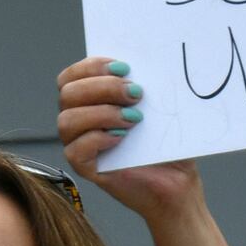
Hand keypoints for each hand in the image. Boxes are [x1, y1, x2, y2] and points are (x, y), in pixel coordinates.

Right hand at [59, 55, 207, 226]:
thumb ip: (140, 83)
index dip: (91, 66)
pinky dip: (97, 139)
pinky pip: (74, 151)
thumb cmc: (166, 142)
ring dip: (101, 114)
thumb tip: (138, 64)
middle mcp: (79, 120)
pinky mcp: (87, 168)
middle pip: (68, 94)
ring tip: (133, 119)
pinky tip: (122, 138)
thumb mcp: (155, 106)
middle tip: (136, 93)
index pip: (71, 76)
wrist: (178, 181)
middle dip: (102, 88)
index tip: (124, 68)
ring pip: (67, 121)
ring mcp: (80, 144)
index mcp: (90, 100)